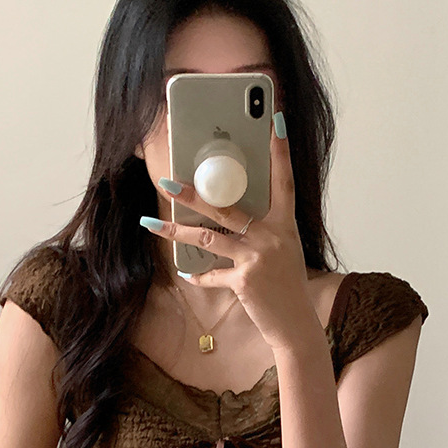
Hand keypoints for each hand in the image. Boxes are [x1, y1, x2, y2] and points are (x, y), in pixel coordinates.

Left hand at [141, 111, 321, 352]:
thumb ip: (263, 232)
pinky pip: (211, 274)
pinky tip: (186, 273)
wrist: (296, 325)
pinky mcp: (244, 281)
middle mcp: (272, 236)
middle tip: (168, 183)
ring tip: (152, 224)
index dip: (280, 152)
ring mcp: (257, 258)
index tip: (276, 122)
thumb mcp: (283, 252)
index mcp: (284, 225)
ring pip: (207, 238)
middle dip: (194, 195)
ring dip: (176, 232)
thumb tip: (228, 218)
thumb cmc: (288, 288)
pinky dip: (198, 276)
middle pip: (226, 208)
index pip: (284, 181)